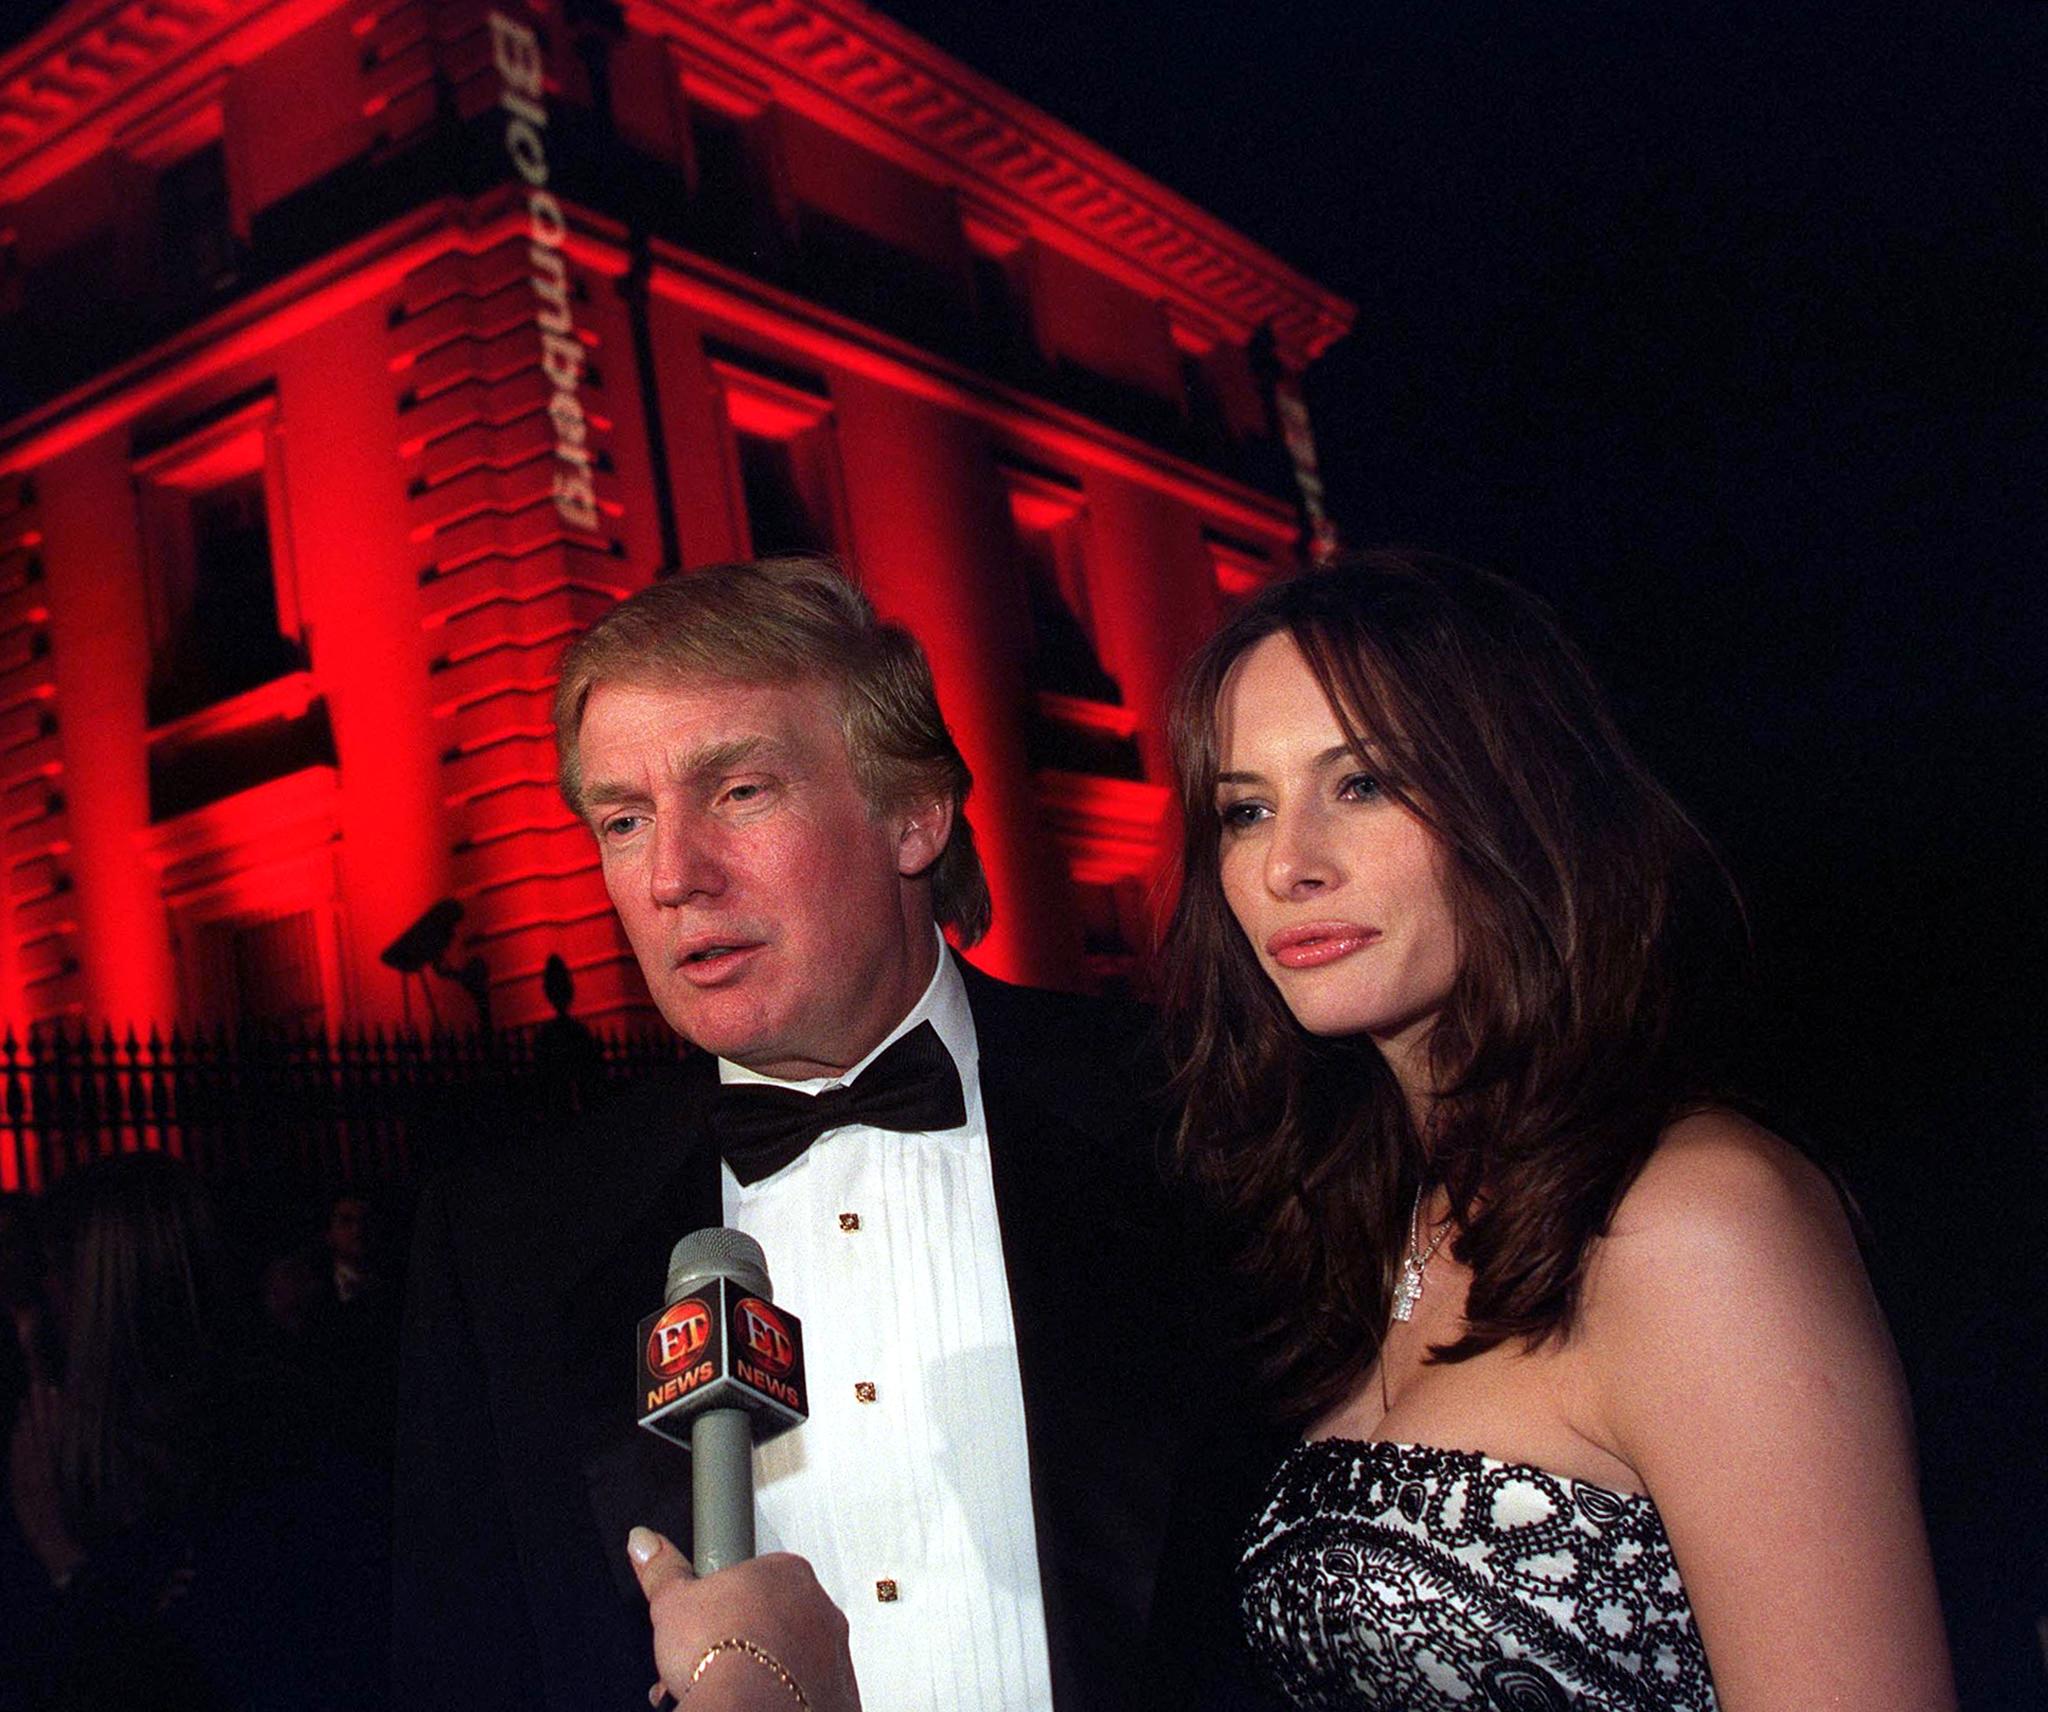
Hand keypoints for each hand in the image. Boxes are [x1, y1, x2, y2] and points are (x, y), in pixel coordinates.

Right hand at [627, 1527, 859, 1711]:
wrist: (748, 1709)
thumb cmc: (720, 1655)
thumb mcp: (673, 1602)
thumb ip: (662, 1569)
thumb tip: (645, 1542)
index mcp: (788, 1573)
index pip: (757, 1581)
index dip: (725, 1607)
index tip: (708, 1627)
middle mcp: (820, 1609)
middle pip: (776, 1621)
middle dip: (743, 1642)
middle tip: (711, 1664)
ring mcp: (834, 1654)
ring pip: (794, 1658)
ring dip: (763, 1671)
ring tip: (727, 1689)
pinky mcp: (839, 1694)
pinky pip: (810, 1693)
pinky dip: (784, 1699)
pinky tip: (755, 1703)